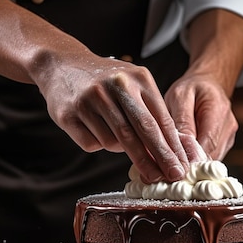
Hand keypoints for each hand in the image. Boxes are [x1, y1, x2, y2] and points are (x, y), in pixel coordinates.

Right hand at [37, 53, 189, 182]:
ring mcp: (90, 99)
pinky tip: (93, 128)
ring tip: (114, 132)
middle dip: (159, 159)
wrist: (61, 64)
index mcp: (138, 78)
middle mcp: (115, 86)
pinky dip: (97, 143)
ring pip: (115, 142)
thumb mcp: (133, 83)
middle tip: (170, 177)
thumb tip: (170, 150)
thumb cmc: (104, 80)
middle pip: (142, 131)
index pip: (160, 119)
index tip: (180, 168)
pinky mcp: (69, 113)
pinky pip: (92, 144)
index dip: (172, 147)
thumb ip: (151, 111)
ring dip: (120, 148)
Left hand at [165, 72, 237, 160]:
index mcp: (218, 110)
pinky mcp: (225, 142)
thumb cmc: (191, 88)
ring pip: (212, 158)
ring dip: (195, 163)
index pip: (207, 142)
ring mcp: (229, 135)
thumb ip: (183, 122)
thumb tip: (182, 147)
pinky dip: (198, 159)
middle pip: (211, 154)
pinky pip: (211, 156)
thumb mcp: (180, 97)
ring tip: (176, 163)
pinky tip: (185, 157)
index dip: (192, 158)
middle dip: (192, 163)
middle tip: (171, 169)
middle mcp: (228, 125)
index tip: (175, 167)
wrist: (209, 83)